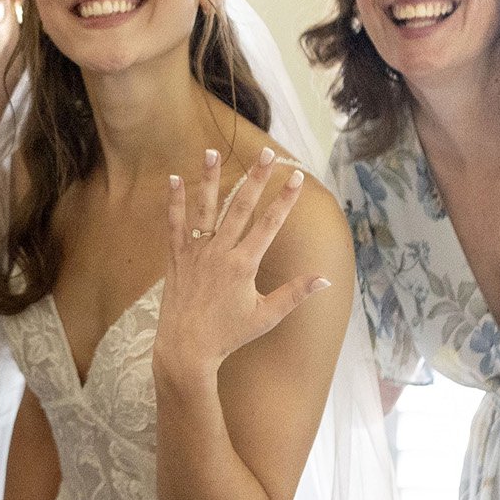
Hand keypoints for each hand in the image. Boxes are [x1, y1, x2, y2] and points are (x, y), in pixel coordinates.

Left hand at [158, 147, 329, 374]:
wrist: (186, 349)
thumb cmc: (229, 335)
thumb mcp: (266, 316)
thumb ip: (294, 294)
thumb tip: (325, 280)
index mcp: (244, 264)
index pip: (269, 224)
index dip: (284, 199)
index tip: (296, 177)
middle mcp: (220, 252)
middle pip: (241, 207)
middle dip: (257, 178)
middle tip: (267, 153)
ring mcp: (196, 252)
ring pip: (205, 208)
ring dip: (210, 178)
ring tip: (212, 151)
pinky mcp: (176, 257)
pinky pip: (174, 224)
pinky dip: (175, 202)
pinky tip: (174, 178)